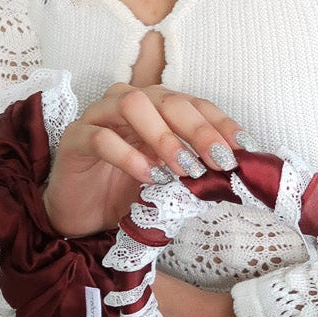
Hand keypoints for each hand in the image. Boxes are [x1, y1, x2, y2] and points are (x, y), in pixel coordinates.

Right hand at [42, 83, 249, 239]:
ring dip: (164, 136)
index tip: (243, 147)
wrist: (82, 217)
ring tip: (183, 169)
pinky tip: (150, 178)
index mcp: (153, 108)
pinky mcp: (75, 139)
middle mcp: (126, 104)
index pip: (192, 103)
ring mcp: (97, 117)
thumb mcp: (169, 179)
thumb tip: (233, 170)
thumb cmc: (126, 193)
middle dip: (197, 129)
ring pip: (132, 104)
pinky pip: (103, 138)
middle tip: (218, 160)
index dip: (219, 122)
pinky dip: (130, 157)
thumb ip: (194, 168)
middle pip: (166, 99)